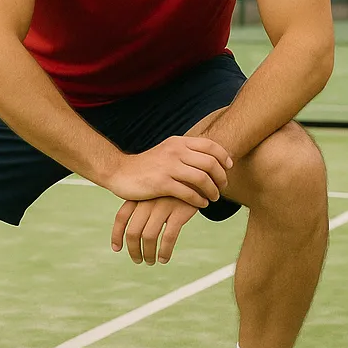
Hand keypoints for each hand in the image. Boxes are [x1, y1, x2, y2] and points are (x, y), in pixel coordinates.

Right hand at [103, 136, 231, 209]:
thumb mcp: (167, 152)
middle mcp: (175, 152)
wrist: (119, 171)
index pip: (211, 146)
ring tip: (213, 198)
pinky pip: (189, 193)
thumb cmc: (147, 165)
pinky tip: (201, 204)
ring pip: (202, 179)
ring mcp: (168, 167)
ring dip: (212, 191)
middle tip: (222, 188)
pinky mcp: (161, 183)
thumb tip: (210, 160)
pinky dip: (199, 200)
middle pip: (210, 163)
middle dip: (221, 178)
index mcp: (178, 142)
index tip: (228, 168)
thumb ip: (186, 153)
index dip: (224, 157)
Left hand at [111, 197, 198, 264]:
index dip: (117, 235)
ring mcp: (163, 206)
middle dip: (133, 250)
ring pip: (149, 236)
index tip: (116, 248)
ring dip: (148, 253)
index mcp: (139, 195)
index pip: (121, 217)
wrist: (197, 176)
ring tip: (150, 261)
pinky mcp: (179, 212)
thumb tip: (130, 231)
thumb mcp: (154, 191)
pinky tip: (164, 259)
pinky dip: (164, 251)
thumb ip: (141, 205)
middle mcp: (148, 200)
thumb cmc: (172, 189)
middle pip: (133, 231)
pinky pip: (168, 237)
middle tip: (138, 260)